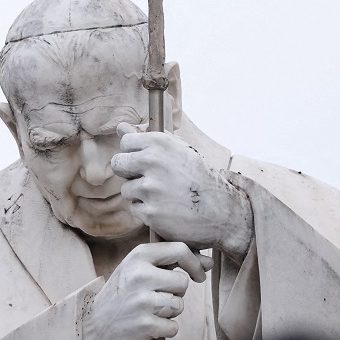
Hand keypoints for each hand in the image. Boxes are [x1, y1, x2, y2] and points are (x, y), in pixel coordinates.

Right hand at [81, 241, 208, 339]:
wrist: (94, 330)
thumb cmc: (121, 298)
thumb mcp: (135, 270)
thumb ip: (167, 262)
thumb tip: (208, 262)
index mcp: (138, 256)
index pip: (180, 250)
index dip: (195, 263)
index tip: (199, 273)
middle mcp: (140, 275)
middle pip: (183, 283)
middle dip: (175, 294)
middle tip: (156, 299)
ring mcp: (143, 300)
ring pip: (179, 305)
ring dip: (168, 313)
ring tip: (148, 313)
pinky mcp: (146, 324)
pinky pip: (173, 327)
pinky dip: (163, 330)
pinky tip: (146, 327)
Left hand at [111, 124, 254, 256]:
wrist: (221, 210)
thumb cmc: (199, 177)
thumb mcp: (179, 150)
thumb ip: (147, 138)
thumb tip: (120, 127)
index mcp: (160, 142)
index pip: (126, 142)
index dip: (134, 152)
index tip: (144, 159)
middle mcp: (153, 162)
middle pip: (118, 163)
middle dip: (129, 172)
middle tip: (148, 178)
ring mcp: (150, 188)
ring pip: (126, 189)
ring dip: (140, 193)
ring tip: (163, 195)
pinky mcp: (149, 212)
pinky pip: (135, 208)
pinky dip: (147, 211)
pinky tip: (165, 209)